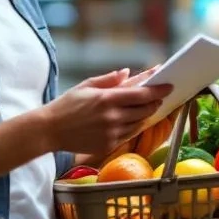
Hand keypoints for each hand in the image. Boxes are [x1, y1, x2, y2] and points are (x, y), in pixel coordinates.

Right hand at [40, 68, 173, 157]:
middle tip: (159, 96)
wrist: (50, 130)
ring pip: (139, 123)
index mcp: (106, 99)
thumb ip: (109, 79)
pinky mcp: (108, 145)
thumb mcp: (85, 86)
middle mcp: (112, 117)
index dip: (157, 89)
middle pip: (145, 109)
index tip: (168, 86)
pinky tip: (133, 120)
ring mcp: (111, 133)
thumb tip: (128, 73)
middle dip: (154, 102)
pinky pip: (129, 135)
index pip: (141, 94)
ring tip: (147, 107)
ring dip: (146, 115)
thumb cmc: (66, 105)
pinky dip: (134, 127)